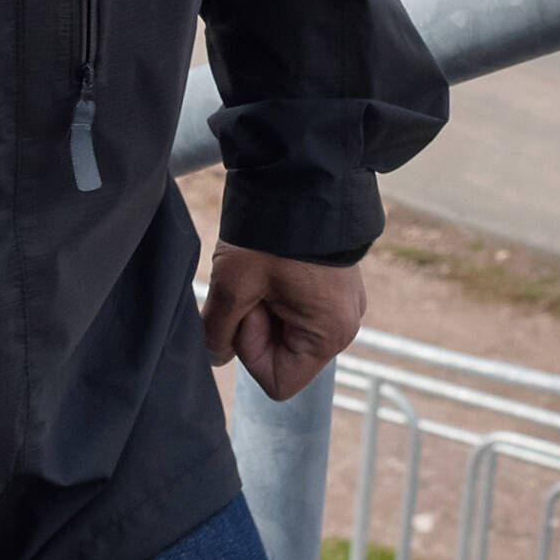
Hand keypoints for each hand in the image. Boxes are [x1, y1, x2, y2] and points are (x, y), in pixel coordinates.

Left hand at [202, 245, 366, 401]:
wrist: (304, 177)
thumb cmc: (271, 233)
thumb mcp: (233, 285)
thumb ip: (219, 331)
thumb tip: (214, 357)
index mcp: (329, 335)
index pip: (278, 382)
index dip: (251, 352)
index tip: (250, 309)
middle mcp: (344, 327)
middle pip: (283, 356)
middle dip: (257, 325)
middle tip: (254, 284)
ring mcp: (342, 306)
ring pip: (287, 331)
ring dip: (265, 306)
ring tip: (264, 271)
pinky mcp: (335, 287)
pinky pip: (297, 308)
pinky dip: (277, 293)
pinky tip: (274, 265)